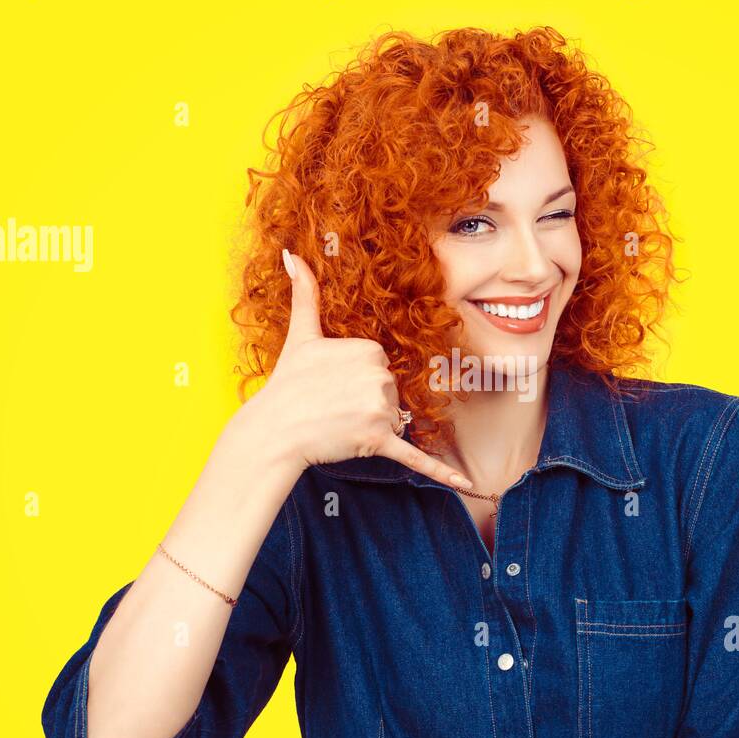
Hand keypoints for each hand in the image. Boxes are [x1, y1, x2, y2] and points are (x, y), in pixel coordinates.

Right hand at [231, 248, 472, 490]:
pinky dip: (440, 471)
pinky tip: (465, 483)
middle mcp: (379, 376)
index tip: (332, 383)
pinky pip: (415, 455)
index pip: (382, 365)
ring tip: (339, 423)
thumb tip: (291, 254)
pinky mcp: (378, 440)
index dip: (358, 379)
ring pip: (394, 419)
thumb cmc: (287, 385)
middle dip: (366, 403)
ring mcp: (380, 410)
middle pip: (391, 392)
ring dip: (371, 426)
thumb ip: (305, 293)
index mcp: (369, 349)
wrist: (273, 431)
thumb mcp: (300, 335)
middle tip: (332, 405)